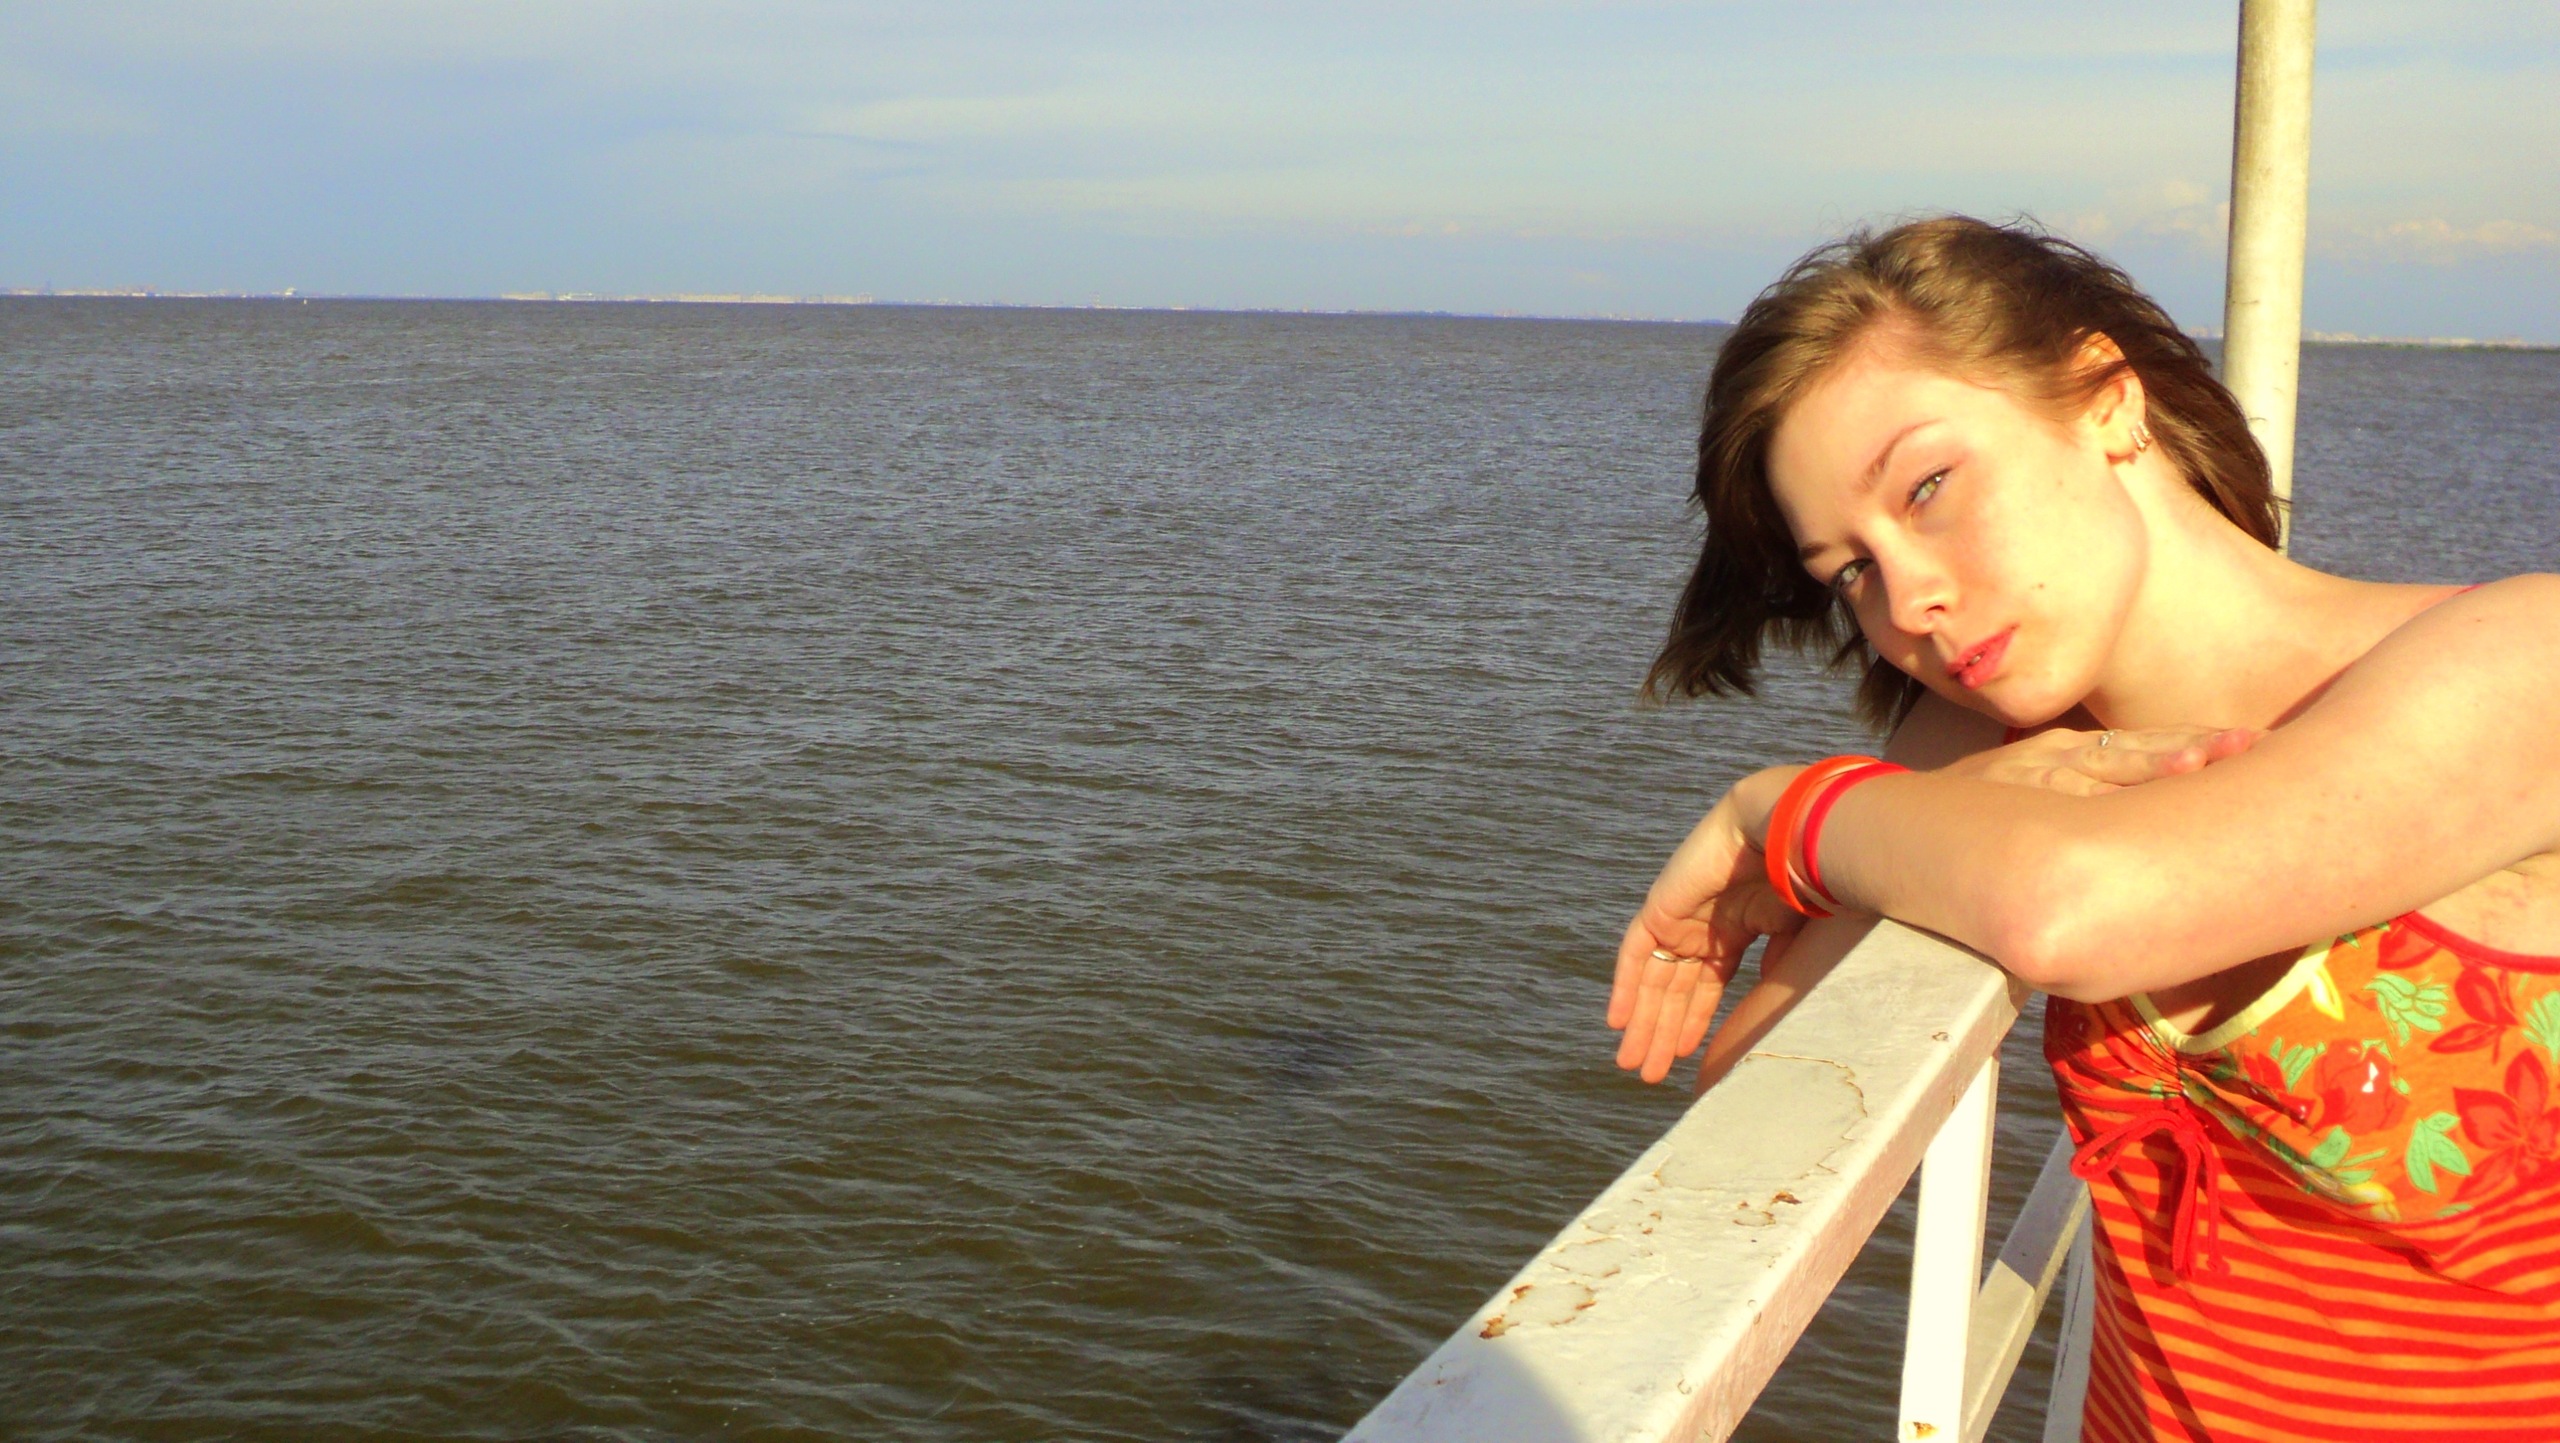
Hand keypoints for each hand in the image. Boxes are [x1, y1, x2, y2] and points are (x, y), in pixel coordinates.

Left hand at [1606, 771, 1806, 1083]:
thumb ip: (1773, 970)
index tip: (1686, 1060)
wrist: (1777, 831)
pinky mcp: (1659, 910)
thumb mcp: (1790, 935)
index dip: (1694, 1023)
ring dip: (1642, 1022)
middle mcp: (1701, 928)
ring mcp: (1677, 919)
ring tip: (1633, 1063)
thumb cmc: (1796, 876)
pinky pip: (1633, 955)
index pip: (1705, 987)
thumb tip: (1761, 1011)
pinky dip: (1625, 989)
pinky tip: (1618, 1023)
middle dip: (1662, 1033)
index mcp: (1733, 932)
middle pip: (1673, 991)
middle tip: (1650, 1074)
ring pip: (1652, 980)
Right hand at [1949, 725, 2260, 795]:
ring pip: (2107, 766)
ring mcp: (2039, 772)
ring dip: (2155, 765)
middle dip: (2199, 747)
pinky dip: (2095, 795)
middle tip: (2254, 745)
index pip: (2149, 745)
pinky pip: (2063, 793)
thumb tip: (2145, 825)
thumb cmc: (1980, 814)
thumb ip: (2086, 801)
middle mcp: (2065, 756)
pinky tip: (2124, 804)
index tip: (2256, 745)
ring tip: (2201, 763)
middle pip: (2143, 748)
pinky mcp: (2013, 790)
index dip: (2200, 743)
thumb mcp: (2038, 797)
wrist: (1904, 815)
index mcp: (2076, 753)